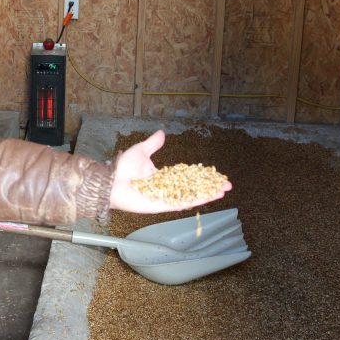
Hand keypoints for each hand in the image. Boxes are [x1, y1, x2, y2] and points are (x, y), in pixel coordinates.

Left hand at [108, 130, 231, 213]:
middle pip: (194, 188)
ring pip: (191, 197)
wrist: (111, 181)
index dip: (202, 176)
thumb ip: (153, 144)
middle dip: (211, 186)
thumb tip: (162, 133)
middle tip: (227, 184)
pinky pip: (182, 204)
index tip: (216, 174)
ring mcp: (166, 198)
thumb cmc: (123, 168)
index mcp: (164, 178)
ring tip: (224, 191)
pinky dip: (196, 201)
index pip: (188, 177)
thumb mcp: (141, 150)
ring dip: (208, 194)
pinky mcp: (162, 206)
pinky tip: (208, 197)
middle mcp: (168, 189)